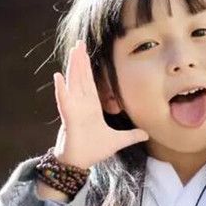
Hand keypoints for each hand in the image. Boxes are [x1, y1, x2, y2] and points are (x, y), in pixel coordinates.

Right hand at [52, 40, 148, 169]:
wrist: (81, 162)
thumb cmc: (94, 150)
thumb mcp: (117, 141)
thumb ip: (131, 136)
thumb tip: (147, 134)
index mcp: (91, 107)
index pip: (90, 82)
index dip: (88, 68)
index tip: (86, 53)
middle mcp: (82, 104)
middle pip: (81, 77)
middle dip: (81, 60)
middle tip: (79, 43)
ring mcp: (74, 109)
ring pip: (73, 83)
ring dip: (73, 67)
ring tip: (73, 51)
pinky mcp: (69, 117)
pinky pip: (64, 101)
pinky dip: (61, 89)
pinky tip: (58, 76)